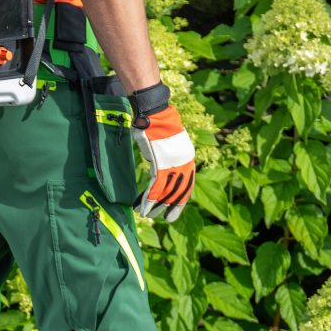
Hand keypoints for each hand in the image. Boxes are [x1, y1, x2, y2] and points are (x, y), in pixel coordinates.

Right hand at [132, 106, 195, 220]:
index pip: (187, 184)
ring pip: (166, 191)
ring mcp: (172, 163)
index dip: (181, 199)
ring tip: (148, 214)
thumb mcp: (167, 143)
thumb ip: (167, 157)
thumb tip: (157, 169)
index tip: (174, 209)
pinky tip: (143, 207)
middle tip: (167, 219)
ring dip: (156, 205)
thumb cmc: (155, 124)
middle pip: (179, 190)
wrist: (153, 112)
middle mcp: (184, 162)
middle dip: (171, 206)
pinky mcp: (160, 163)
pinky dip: (148, 199)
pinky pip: (155, 186)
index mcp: (188, 158)